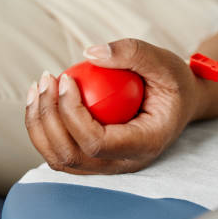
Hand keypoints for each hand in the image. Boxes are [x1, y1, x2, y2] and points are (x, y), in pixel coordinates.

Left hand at [24, 39, 202, 173]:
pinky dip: (43, 127)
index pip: (96, 143)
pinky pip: (59, 151)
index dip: (72, 113)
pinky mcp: (93, 158)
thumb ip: (132, 52)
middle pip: (71, 155)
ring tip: (38, 87)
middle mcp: (123, 163)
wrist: (179, 102)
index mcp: (144, 144)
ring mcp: (107, 165)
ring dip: (39, 124)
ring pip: (59, 159)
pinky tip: (42, 97)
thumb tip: (90, 54)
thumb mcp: (164, 61)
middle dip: (48, 117)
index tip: (66, 79)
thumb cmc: (173, 82)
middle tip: (46, 79)